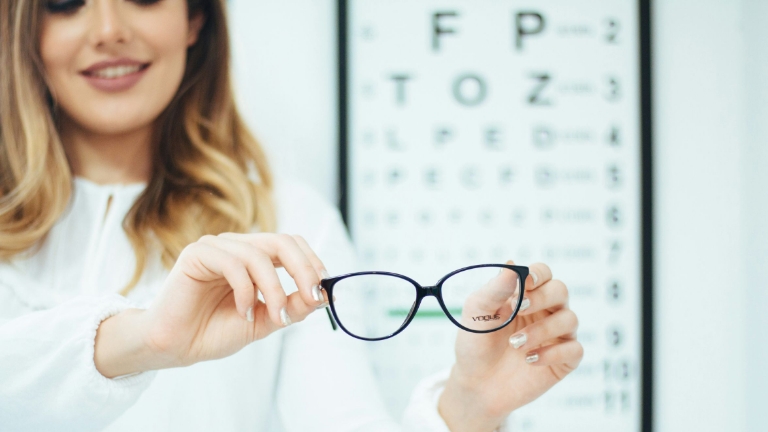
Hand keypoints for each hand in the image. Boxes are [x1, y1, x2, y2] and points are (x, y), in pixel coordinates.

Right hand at [95, 233, 328, 376]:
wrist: (175, 347)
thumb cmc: (214, 331)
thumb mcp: (264, 320)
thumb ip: (291, 306)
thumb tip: (323, 295)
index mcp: (254, 257)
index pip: (291, 244)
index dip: (311, 262)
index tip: (323, 288)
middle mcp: (237, 246)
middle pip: (281, 241)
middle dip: (302, 269)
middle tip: (311, 296)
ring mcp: (217, 247)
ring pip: (259, 254)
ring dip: (274, 288)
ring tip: (273, 316)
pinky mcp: (197, 254)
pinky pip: (233, 263)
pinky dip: (246, 289)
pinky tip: (242, 311)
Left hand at [438, 261, 582, 431]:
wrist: (475, 384)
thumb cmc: (476, 344)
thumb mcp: (476, 313)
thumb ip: (494, 290)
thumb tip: (512, 265)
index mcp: (525, 295)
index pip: (543, 273)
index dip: (538, 274)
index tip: (525, 282)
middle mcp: (545, 311)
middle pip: (560, 290)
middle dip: (542, 297)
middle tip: (520, 309)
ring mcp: (556, 336)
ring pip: (569, 319)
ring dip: (542, 329)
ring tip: (515, 343)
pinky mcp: (563, 360)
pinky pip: (574, 350)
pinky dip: (552, 353)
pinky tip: (529, 359)